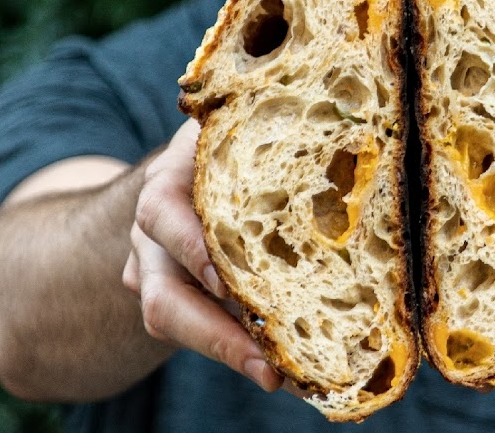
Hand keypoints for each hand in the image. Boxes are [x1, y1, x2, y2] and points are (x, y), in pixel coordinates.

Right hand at [121, 119, 282, 391]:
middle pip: (162, 297)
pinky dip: (243, 352)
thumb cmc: (226, 146)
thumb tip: (341, 115)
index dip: (192, 247)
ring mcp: (159, 274)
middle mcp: (153, 237)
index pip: (163, 213)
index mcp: (168, 184)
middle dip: (215, 336)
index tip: (230, 280)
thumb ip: (261, 118)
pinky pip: (203, 334)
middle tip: (270, 367)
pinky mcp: (179, 301)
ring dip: (231, 354)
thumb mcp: (234, 125)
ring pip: (176, 326)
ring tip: (283, 380)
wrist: (180, 175)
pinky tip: (289, 372)